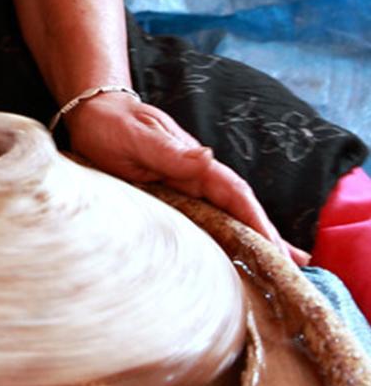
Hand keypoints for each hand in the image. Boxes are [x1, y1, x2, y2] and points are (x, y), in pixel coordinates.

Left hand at [65, 93, 308, 265]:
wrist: (91, 113)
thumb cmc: (112, 123)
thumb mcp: (139, 135)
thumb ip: (171, 151)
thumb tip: (207, 157)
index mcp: (193, 163)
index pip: (234, 193)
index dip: (257, 221)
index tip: (277, 248)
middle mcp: (194, 178)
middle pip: (238, 210)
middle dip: (267, 238)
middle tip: (295, 271)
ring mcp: (183, 189)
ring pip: (223, 219)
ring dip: (251, 242)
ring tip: (282, 271)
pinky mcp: (168, 199)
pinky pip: (200, 223)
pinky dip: (221, 240)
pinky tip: (234, 258)